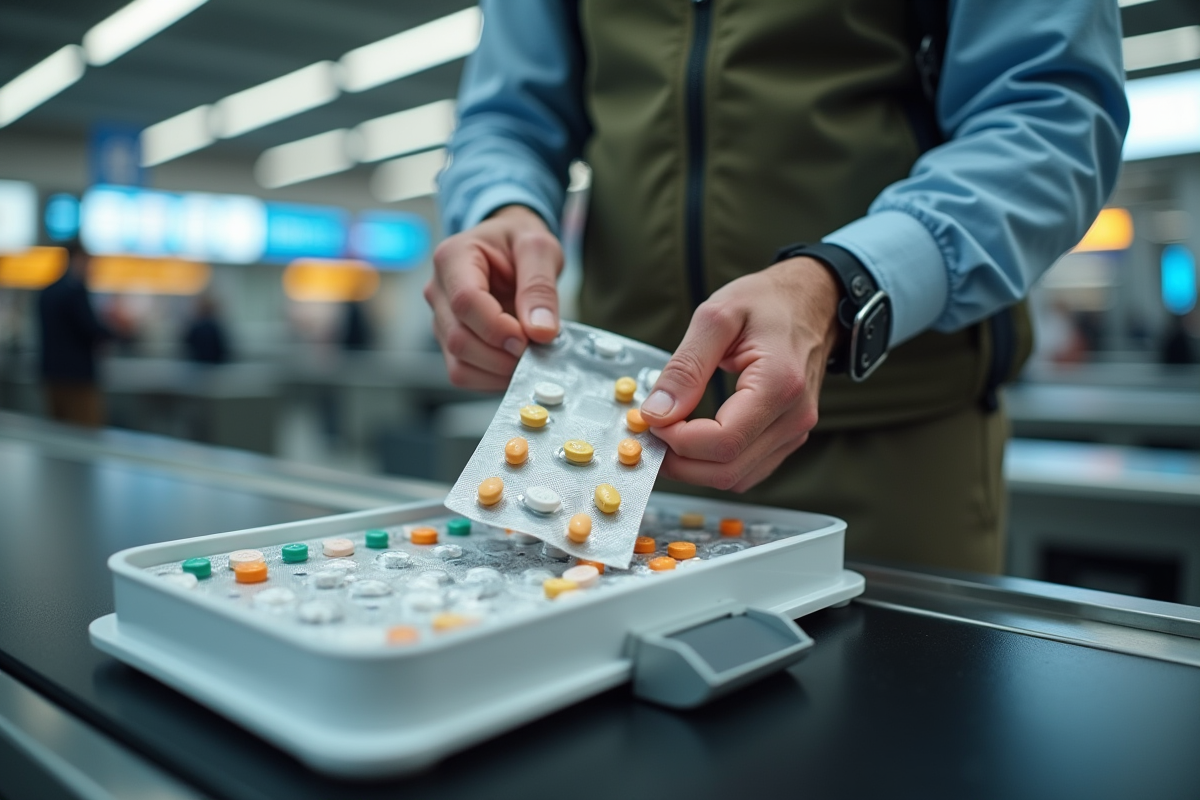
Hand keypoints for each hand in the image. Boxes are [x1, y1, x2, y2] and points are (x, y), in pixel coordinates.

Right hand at [425, 205, 561, 389]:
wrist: (508, 249)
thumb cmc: (518, 243)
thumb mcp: (538, 249)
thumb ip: (540, 287)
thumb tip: (541, 331)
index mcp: (452, 258)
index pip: (465, 301)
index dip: (497, 327)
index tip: (529, 337)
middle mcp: (438, 291)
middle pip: (459, 339)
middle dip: (503, 355)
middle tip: (539, 350)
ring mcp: (441, 320)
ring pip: (460, 363)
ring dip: (500, 371)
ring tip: (531, 357)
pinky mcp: (450, 343)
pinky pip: (465, 374)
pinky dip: (494, 379)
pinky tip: (517, 364)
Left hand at [639, 257, 841, 491]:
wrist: (810, 302)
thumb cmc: (767, 302)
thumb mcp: (716, 318)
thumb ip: (685, 367)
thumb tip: (657, 413)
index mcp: (779, 384)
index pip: (722, 441)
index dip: (677, 439)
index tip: (652, 418)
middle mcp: (794, 417)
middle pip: (727, 470)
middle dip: (678, 460)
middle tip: (650, 433)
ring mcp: (795, 432)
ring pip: (736, 478)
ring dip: (693, 467)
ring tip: (668, 434)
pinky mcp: (788, 438)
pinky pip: (746, 469)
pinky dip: (713, 464)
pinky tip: (692, 438)